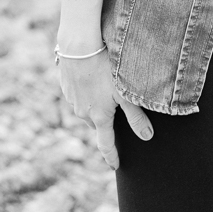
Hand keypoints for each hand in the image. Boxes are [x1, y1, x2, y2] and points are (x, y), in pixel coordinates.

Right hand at [57, 48, 153, 168]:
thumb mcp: (125, 93)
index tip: (116, 165)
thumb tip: (147, 137)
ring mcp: (72, 99)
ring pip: (87, 107)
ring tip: (105, 90)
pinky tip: (93, 76)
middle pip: (97, 123)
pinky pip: (78, 93)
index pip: (106, 144)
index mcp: (99, 117)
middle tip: (116, 117)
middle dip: (106, 123)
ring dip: (96, 103)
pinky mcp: (66, 85)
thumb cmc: (105, 68)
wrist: (79, 46)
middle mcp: (82, 112)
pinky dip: (86, 90)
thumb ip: (136, 116)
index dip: (112, 156)